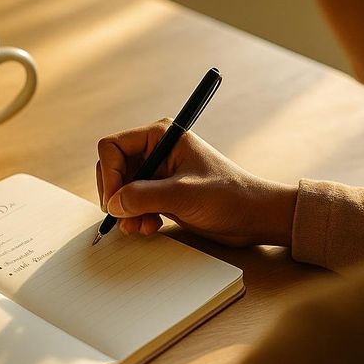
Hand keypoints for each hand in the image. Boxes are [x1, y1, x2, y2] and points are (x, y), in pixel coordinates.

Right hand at [96, 120, 296, 246]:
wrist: (255, 217)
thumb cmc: (229, 197)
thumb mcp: (183, 195)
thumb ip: (143, 197)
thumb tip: (112, 204)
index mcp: (161, 136)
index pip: (113, 147)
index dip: (109, 174)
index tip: (114, 200)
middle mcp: (157, 150)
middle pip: (114, 168)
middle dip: (116, 195)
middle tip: (124, 218)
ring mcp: (159, 173)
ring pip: (122, 189)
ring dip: (125, 211)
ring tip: (139, 227)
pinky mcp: (163, 193)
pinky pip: (134, 203)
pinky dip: (136, 217)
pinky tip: (150, 227)